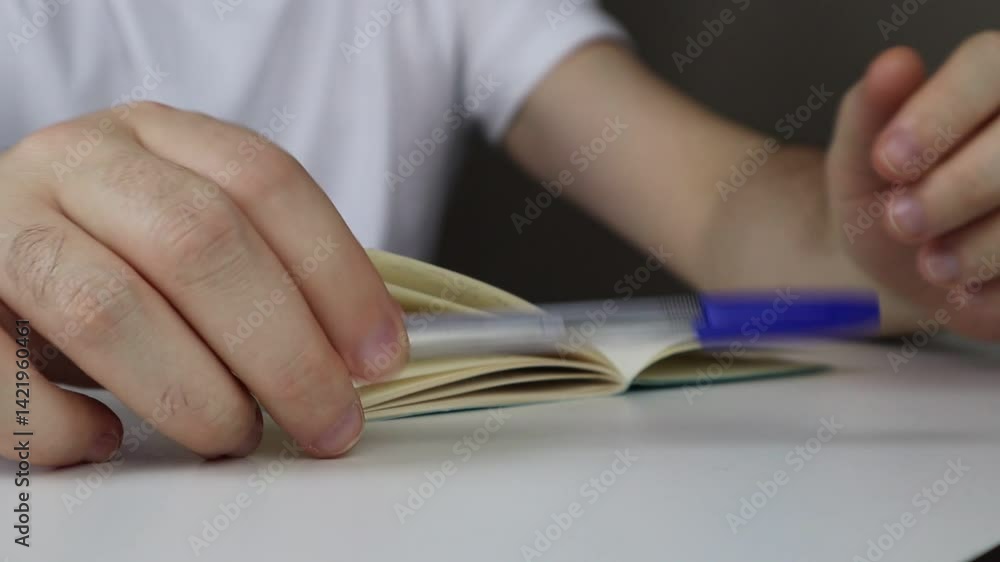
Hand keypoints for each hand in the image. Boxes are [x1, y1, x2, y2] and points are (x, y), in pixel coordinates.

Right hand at [0, 102, 406, 465]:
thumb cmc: (110, 252)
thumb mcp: (186, 232)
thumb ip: (262, 270)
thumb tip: (359, 355)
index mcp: (154, 135)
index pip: (266, 181)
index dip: (337, 274)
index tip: (379, 355)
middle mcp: (77, 161)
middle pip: (202, 242)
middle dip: (285, 350)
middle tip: (328, 421)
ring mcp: (2, 223)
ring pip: (110, 307)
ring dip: (195, 393)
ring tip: (233, 434)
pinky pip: (5, 376)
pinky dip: (68, 424)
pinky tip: (108, 437)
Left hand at [827, 33, 999, 339]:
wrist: (906, 264)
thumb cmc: (888, 195)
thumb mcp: (860, 158)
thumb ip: (870, 112)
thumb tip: (892, 65)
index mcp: (993, 75)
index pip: (986, 67)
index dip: (939, 115)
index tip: (888, 161)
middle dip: (955, 190)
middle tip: (899, 221)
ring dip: (978, 246)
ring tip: (931, 262)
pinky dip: (997, 287)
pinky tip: (969, 287)